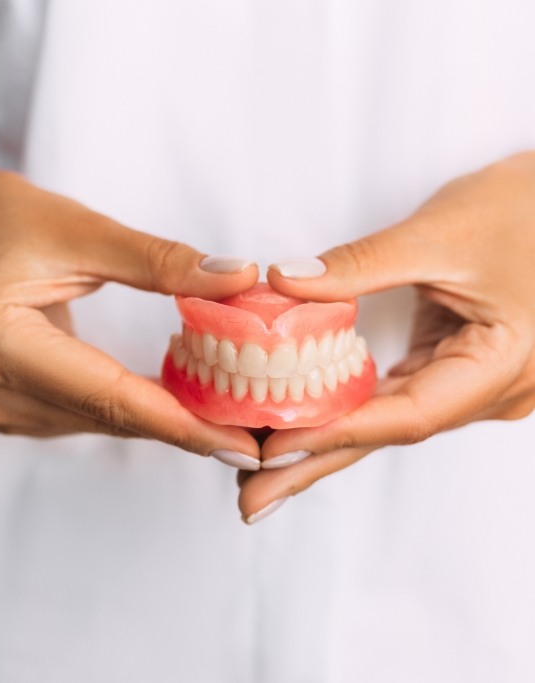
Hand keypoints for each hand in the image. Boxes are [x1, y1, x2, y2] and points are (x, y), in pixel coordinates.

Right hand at [0, 170, 259, 461]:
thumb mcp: (71, 230)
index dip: (184, 424)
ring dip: (161, 419)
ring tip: (224, 414)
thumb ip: (155, 260)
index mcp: (6, 347)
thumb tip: (236, 277)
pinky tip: (168, 398)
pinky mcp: (10, 400)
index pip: (112, 398)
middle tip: (252, 431)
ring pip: (99, 421)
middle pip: (111, 418)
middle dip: (187, 428)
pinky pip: (82, 414)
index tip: (243, 443)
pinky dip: (130, 408)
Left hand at [238, 151, 534, 521]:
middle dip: (317, 463)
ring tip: (266, 465)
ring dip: (327, 438)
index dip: (336, 433)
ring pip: (389, 418)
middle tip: (252, 496)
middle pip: (390, 431)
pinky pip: (397, 395)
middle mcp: (489, 389)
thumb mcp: (439, 233)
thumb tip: (285, 282)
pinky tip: (310, 420)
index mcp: (500, 366)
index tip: (272, 450)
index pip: (407, 415)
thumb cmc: (523, 210)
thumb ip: (359, 264)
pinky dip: (350, 407)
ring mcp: (474, 380)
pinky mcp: (456, 363)